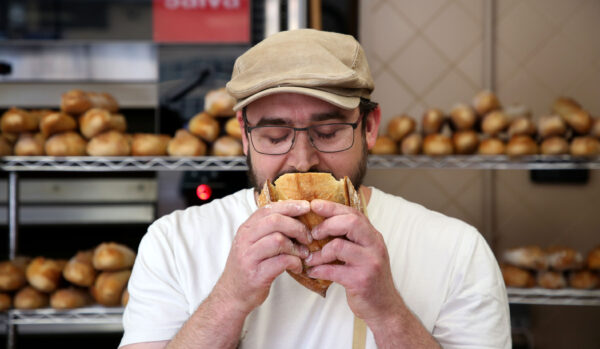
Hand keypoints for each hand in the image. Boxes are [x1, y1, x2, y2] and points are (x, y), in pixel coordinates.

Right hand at [213, 200, 312, 314]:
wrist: (232, 295)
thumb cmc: (249, 267)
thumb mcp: (253, 243)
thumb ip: (268, 229)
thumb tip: (295, 215)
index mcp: (246, 229)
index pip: (268, 208)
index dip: (290, 206)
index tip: (306, 207)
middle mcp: (245, 240)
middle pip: (275, 221)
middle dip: (297, 226)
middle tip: (307, 237)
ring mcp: (249, 257)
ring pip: (278, 240)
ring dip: (297, 246)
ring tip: (303, 253)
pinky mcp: (256, 274)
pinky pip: (281, 261)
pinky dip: (295, 262)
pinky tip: (297, 266)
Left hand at [305, 199, 402, 322]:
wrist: (384, 307)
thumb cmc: (369, 278)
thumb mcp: (364, 254)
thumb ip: (350, 239)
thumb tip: (322, 224)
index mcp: (373, 237)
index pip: (353, 213)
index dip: (332, 207)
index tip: (314, 204)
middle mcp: (374, 246)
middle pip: (350, 222)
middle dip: (326, 225)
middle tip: (313, 234)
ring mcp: (370, 263)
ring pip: (339, 246)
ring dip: (319, 252)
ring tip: (309, 258)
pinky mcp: (361, 280)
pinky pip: (333, 270)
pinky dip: (319, 270)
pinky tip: (312, 272)